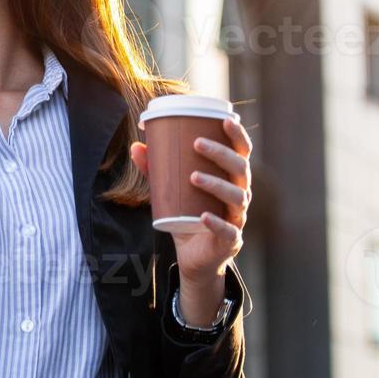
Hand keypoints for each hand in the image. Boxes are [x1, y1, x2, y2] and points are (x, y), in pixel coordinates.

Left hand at [130, 115, 252, 284]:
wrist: (195, 257)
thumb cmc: (188, 215)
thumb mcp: (171, 190)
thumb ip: (156, 170)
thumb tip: (136, 146)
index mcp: (231, 178)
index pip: (242, 152)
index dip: (238, 135)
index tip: (225, 120)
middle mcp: (240, 194)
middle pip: (240, 169)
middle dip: (221, 153)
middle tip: (197, 143)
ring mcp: (237, 217)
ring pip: (236, 196)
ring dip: (216, 184)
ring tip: (194, 176)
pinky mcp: (230, 240)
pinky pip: (228, 230)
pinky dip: (217, 222)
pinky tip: (204, 216)